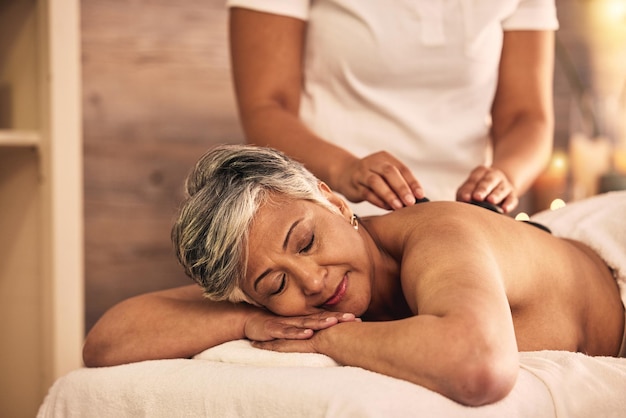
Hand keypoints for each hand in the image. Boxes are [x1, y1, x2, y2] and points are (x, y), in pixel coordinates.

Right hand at [243, 310, 358, 341]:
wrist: (251, 320)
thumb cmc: (276, 324)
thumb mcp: (294, 327)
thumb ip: (310, 328)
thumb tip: (330, 335)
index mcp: (304, 319)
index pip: (326, 317)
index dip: (341, 318)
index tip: (358, 319)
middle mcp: (298, 320)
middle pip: (320, 318)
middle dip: (337, 318)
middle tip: (353, 318)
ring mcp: (287, 324)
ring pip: (306, 323)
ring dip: (321, 323)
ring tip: (335, 322)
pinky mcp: (274, 329)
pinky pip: (288, 332)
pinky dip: (298, 332)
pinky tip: (307, 333)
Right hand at [337, 151, 423, 209]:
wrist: (344, 173)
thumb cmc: (373, 176)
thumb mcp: (385, 173)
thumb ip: (399, 182)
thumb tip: (418, 199)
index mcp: (385, 158)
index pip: (402, 169)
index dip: (412, 182)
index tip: (420, 195)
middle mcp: (373, 163)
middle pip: (389, 172)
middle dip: (401, 187)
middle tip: (410, 202)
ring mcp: (362, 173)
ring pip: (376, 182)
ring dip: (389, 195)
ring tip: (398, 206)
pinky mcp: (354, 186)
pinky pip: (366, 193)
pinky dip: (378, 201)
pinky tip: (386, 207)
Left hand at [456, 166, 518, 212]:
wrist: (498, 186)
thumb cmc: (477, 189)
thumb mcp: (469, 188)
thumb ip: (464, 193)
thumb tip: (462, 202)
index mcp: (481, 172)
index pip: (474, 180)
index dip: (469, 189)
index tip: (465, 198)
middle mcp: (494, 175)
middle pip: (488, 181)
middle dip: (482, 190)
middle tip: (477, 197)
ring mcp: (505, 184)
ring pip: (501, 189)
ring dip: (496, 195)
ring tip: (491, 201)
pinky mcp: (512, 194)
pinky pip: (512, 199)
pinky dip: (509, 204)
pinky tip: (504, 209)